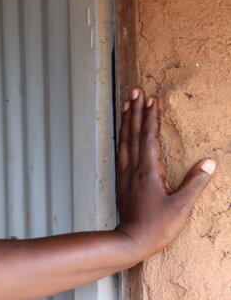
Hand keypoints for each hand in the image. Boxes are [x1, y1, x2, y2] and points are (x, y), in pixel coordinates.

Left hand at [114, 87, 215, 261]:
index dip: (150, 117)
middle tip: (136, 90)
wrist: (131, 241)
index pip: (148, 137)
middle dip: (136, 110)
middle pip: (134, 132)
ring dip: (127, 119)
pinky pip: (121, 150)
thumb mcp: (182, 206)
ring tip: (127, 102)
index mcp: (148, 171)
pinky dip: (122, 135)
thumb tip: (209, 162)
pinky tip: (123, 131)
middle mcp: (134, 167)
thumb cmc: (158, 226)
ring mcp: (126, 173)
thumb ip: (195, 182)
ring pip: (125, 139)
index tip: (151, 99)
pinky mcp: (122, 179)